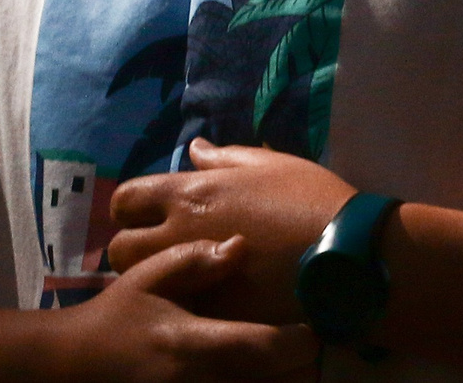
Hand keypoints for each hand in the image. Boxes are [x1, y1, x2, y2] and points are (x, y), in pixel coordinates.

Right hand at [56, 236, 320, 381]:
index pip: (260, 348)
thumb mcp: (148, 279)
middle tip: (320, 334)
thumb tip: (240, 244)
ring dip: (292, 378)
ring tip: (303, 356)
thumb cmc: (121, 317)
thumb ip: (193, 261)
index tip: (319, 321)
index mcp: (192, 344)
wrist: (80, 367)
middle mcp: (201, 380)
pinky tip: (275, 370)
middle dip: (306, 364)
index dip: (299, 340)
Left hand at [107, 139, 357, 323]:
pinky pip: (174, 307)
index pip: (125, 199)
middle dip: (134, 247)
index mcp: (191, 193)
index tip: (152, 213)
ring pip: (139, 285)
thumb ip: (224, 158)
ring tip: (181, 276)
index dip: (132, 207)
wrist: (343, 254)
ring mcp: (190, 279)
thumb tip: (194, 150)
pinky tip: (205, 297)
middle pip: (120, 248)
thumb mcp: (270, 165)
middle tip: (164, 248)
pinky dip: (181, 301)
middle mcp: (178, 234)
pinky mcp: (208, 312)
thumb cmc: (310, 199)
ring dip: (151, 278)